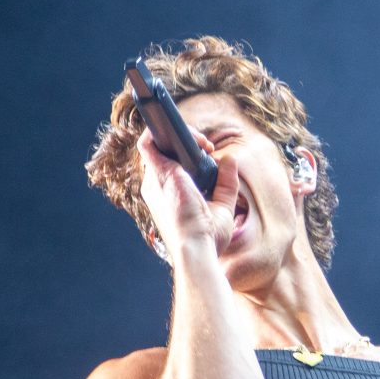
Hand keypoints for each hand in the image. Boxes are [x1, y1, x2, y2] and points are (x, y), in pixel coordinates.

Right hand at [136, 127, 240, 256]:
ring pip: (156, 143)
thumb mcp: (222, 205)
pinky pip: (149, 141)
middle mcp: (156, 187)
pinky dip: (166, 131)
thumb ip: (226, 182)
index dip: (186, 153)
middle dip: (185, 141)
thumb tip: (230, 158)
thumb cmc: (207, 237)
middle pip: (163, 151)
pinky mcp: (158, 174)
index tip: (208, 154)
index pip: (169, 164)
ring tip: (204, 143)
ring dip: (180, 135)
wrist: (197, 248)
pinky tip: (194, 138)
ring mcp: (155, 180)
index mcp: (168, 196)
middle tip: (207, 147)